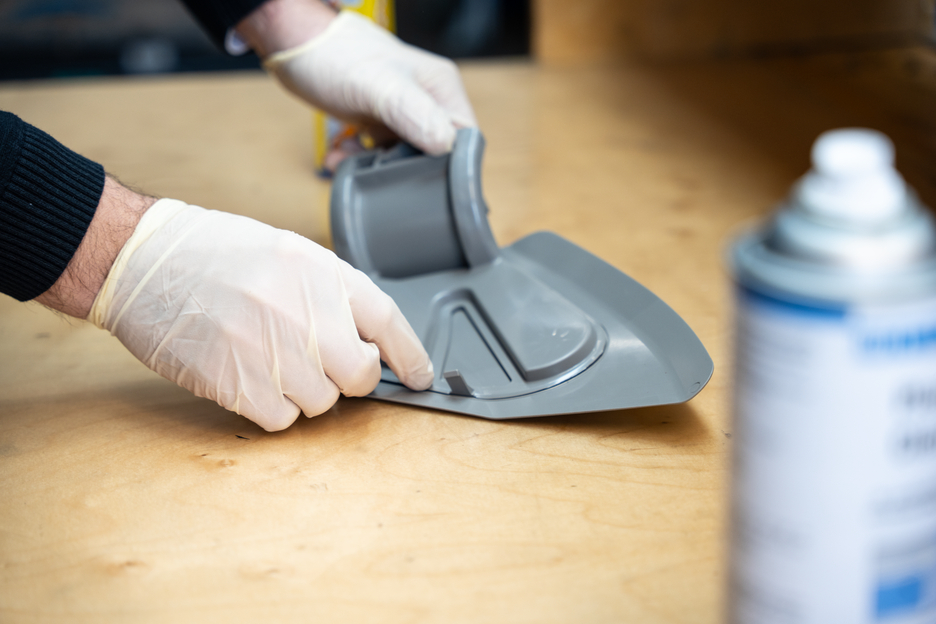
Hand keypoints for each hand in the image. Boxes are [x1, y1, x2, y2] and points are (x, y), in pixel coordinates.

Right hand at [86, 197, 433, 431]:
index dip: (411, 354)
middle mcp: (305, 313)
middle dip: (351, 377)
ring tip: (269, 357)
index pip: (387, 320)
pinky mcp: (240, 386)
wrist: (143, 262)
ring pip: (321, 403)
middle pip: (361, 375)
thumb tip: (367, 338)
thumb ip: (330, 292)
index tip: (422, 376)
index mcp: (320, 272)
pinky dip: (272, 407)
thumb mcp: (286, 253)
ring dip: (305, 391)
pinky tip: (248, 376)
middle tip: (326, 363)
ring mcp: (273, 352)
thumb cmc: (214, 254)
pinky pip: (282, 419)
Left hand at [237, 0, 476, 155]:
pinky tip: (343, 155)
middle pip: (436, 154)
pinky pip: (381, 152)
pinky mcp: (380, 119)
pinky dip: (362, 159)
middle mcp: (428, 100)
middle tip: (379, 170)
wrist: (294, 44)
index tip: (415, 173)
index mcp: (441, 89)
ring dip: (379, 167)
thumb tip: (446, 146)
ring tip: (353, 161)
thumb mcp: (378, 87)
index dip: (447, 164)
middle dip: (406, 169)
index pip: (464, 140)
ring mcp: (403, 111)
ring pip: (405, 157)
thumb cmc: (334, 55)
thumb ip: (414, 114)